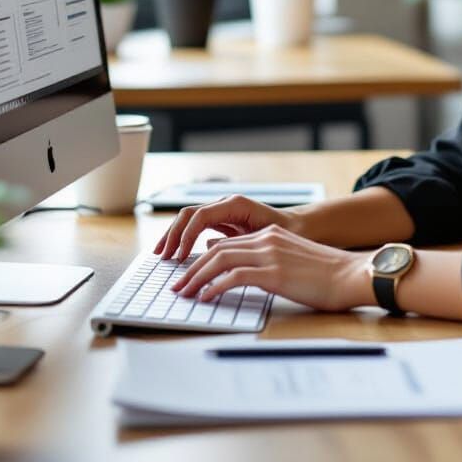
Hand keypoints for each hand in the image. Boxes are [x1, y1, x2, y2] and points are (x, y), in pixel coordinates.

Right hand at [153, 195, 297, 261]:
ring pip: (189, 219)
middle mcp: (226, 204)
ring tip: (162, 254)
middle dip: (172, 234)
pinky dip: (184, 238)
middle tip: (162, 256)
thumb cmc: (286, 233)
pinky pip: (197, 226)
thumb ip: (239, 241)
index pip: (200, 215)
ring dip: (174, 235)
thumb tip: (210, 250)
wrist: (300, 228)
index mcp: (235, 204)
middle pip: (189, 214)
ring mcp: (223, 211)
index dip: (186, 236)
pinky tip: (177, 253)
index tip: (179, 257)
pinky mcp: (223, 221)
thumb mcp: (263, 238)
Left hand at [169, 224, 373, 311]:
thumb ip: (268, 260)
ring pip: (219, 260)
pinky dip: (214, 287)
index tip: (190, 275)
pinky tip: (205, 298)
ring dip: (197, 278)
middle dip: (192, 269)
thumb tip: (242, 271)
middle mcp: (267, 239)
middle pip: (218, 250)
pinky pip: (233, 277)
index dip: (204, 260)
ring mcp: (270, 255)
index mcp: (272, 235)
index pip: (228, 244)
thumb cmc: (328, 275)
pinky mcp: (273, 273)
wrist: (352, 275)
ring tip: (184, 293)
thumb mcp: (294, 261)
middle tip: (178, 286)